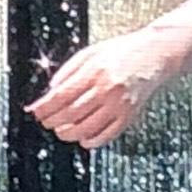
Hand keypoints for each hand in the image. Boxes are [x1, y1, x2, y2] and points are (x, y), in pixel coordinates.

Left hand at [24, 29, 177, 149]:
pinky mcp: (129, 116)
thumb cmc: (124, 50)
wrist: (155, 53)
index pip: (61, 95)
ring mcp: (119, 104)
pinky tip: (83, 139)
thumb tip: (51, 89)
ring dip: (68, 133)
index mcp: (95, 71)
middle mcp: (107, 89)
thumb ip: (69, 69)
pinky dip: (92, 141)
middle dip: (52, 121)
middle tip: (45, 121)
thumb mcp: (91, 52)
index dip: (44, 107)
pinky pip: (107, 135)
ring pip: (86, 128)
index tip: (35, 111)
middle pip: (71, 114)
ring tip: (60, 131)